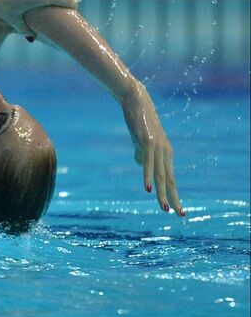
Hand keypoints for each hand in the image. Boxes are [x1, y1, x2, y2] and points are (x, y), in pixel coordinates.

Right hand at [121, 82, 182, 215]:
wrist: (136, 100)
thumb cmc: (138, 120)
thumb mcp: (141, 140)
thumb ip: (142, 154)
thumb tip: (142, 166)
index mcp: (166, 153)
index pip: (171, 178)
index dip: (174, 194)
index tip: (178, 210)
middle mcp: (166, 152)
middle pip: (170, 180)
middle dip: (175, 199)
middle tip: (180, 215)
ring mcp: (157, 148)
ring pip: (161, 175)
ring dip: (163, 194)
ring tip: (165, 209)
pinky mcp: (147, 143)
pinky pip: (148, 164)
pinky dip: (148, 178)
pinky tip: (148, 190)